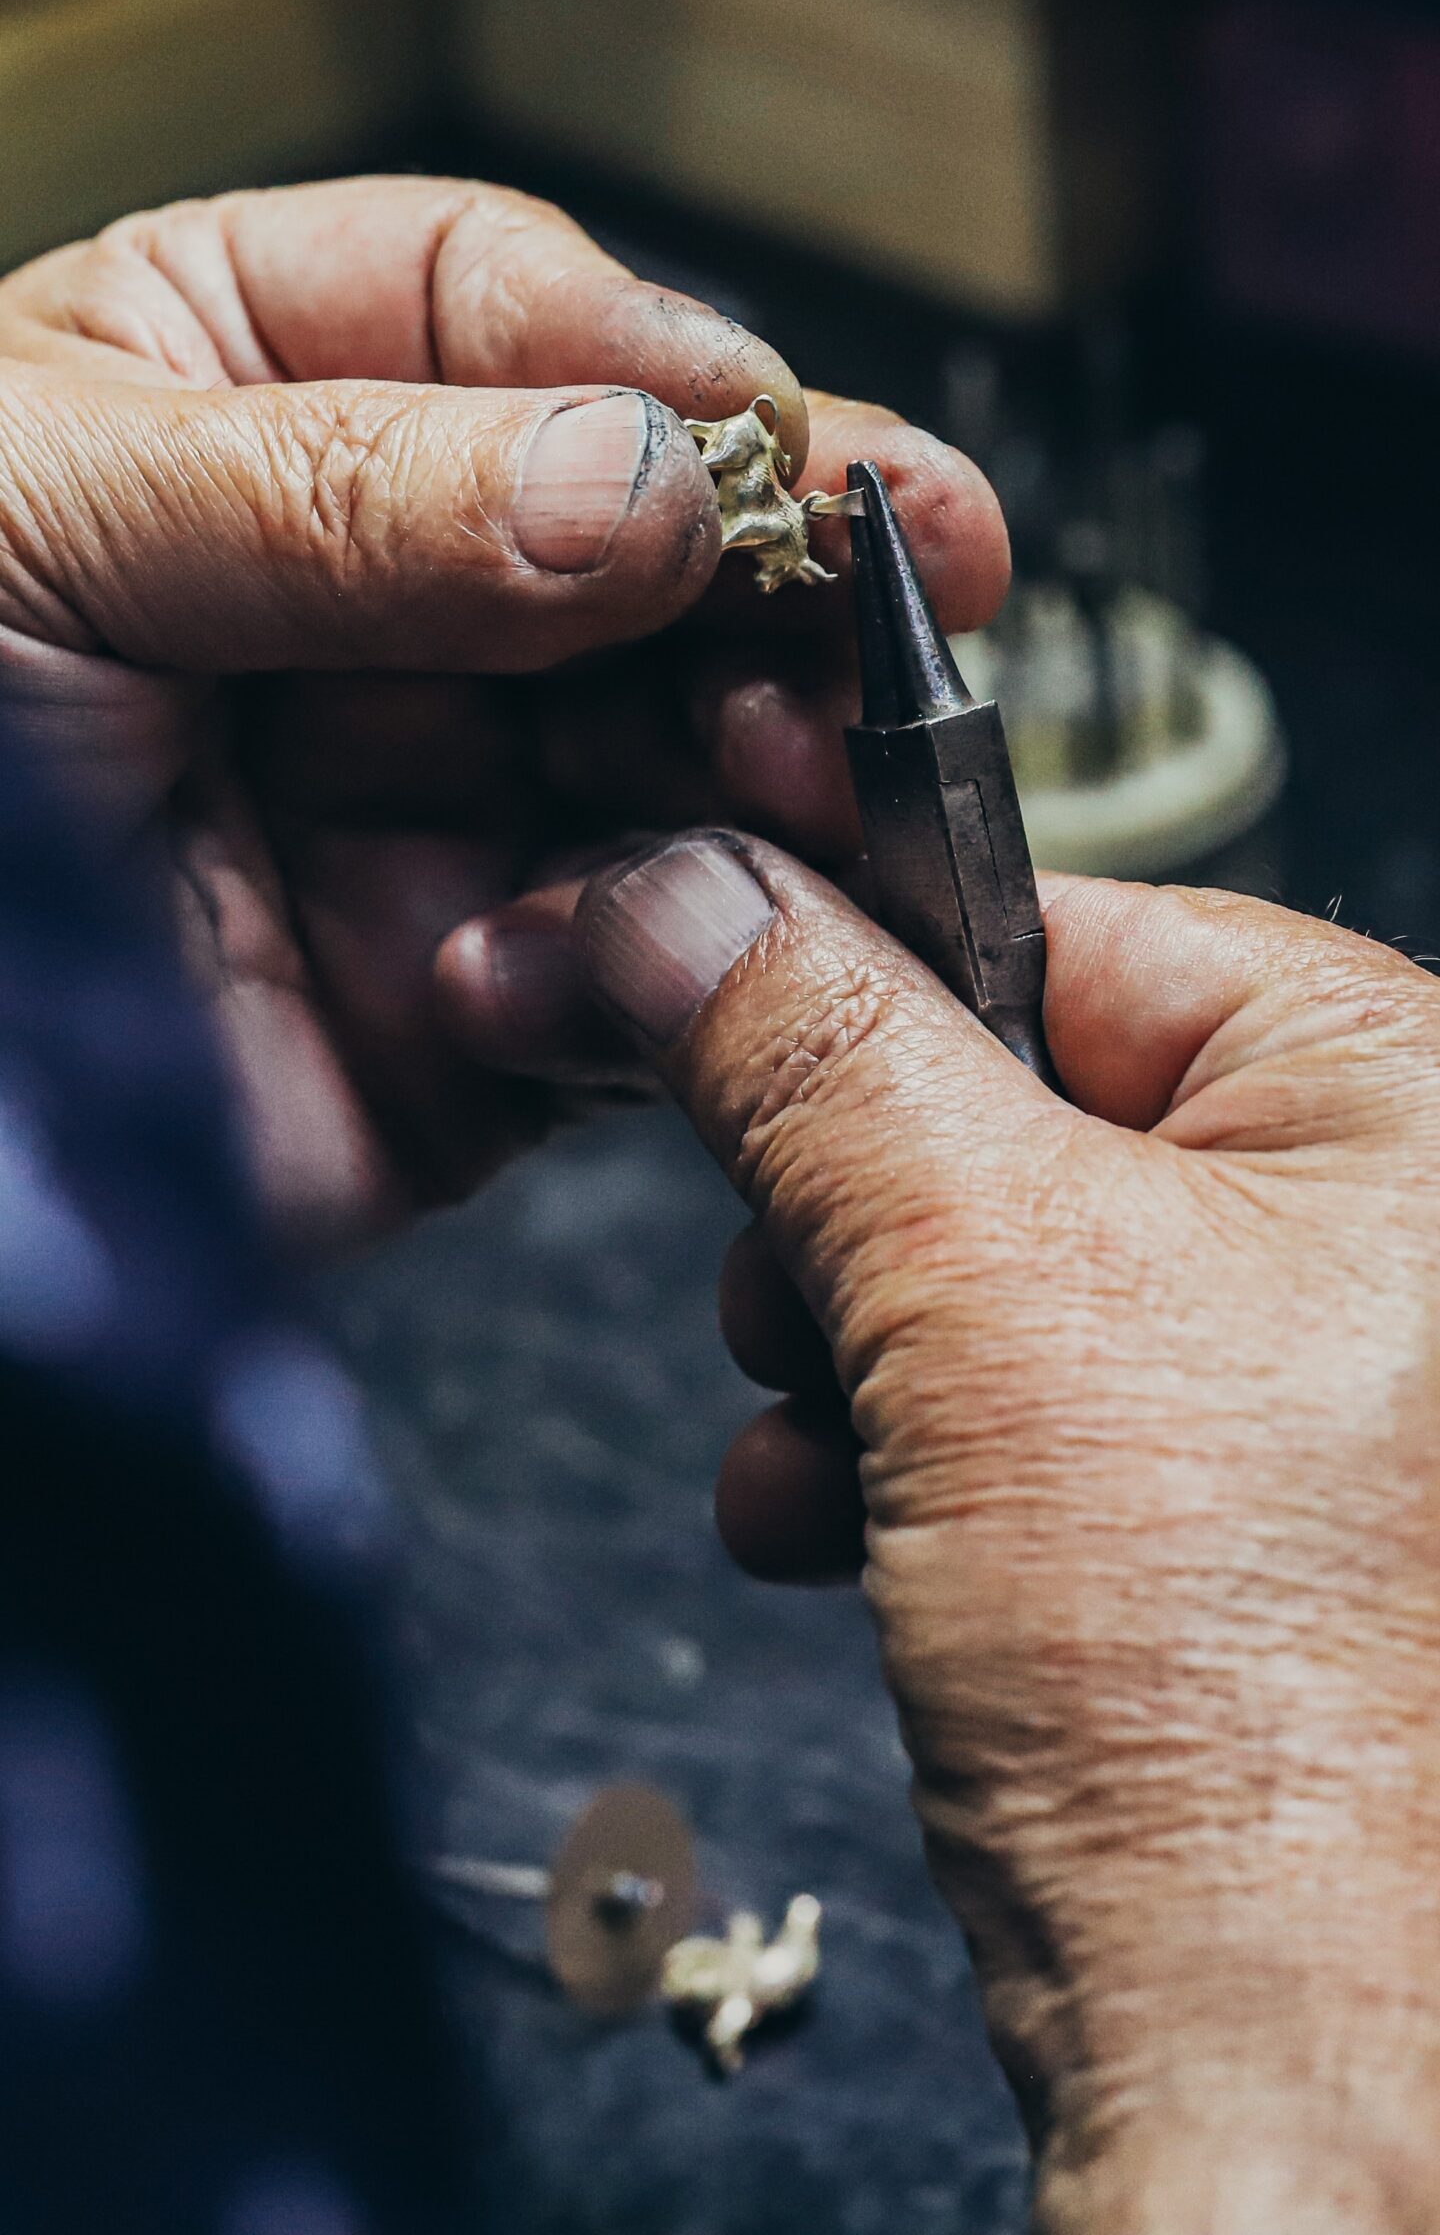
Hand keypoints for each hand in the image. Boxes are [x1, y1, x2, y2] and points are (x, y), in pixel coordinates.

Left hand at [0, 176, 1004, 1246]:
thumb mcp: (38, 511)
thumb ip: (344, 489)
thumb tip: (644, 486)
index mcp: (234, 400)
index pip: (497, 319)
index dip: (653, 367)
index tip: (770, 438)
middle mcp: (351, 604)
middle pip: (637, 549)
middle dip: (775, 575)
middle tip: (901, 601)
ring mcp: (419, 806)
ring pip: (677, 758)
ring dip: (771, 760)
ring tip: (822, 765)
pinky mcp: (467, 1011)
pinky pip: (643, 968)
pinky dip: (701, 950)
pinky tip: (704, 921)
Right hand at [577, 833, 1439, 2232]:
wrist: (1271, 2063)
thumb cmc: (1242, 1715)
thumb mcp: (969, 1286)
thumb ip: (800, 1049)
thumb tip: (657, 896)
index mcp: (1405, 1097)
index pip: (1058, 923)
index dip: (842, 969)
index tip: (669, 973)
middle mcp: (1391, 1226)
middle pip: (1005, 1099)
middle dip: (845, 1211)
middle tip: (793, 1291)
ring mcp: (1316, 1376)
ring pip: (982, 1259)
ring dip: (848, 1349)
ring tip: (832, 1452)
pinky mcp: (1234, 1503)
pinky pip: (1016, 1396)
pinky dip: (895, 1450)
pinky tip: (848, 1531)